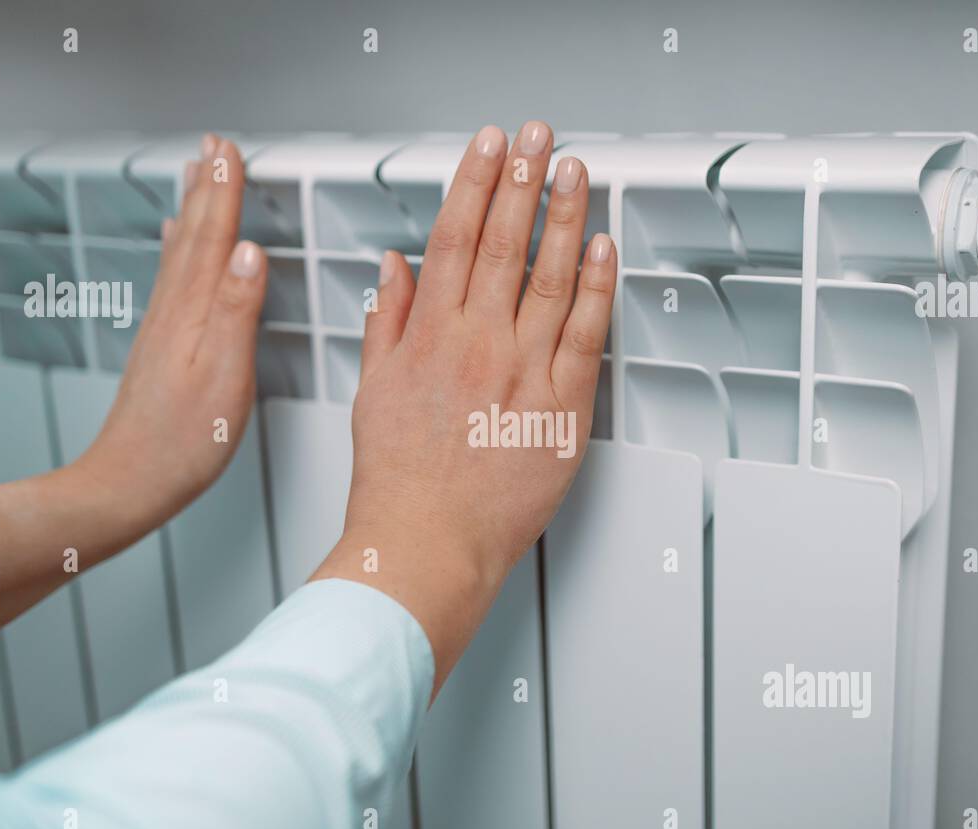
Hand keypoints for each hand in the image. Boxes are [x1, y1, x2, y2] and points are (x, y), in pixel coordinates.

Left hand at [79, 134, 266, 528]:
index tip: (230, 150)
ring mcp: (162, 328)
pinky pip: (172, 280)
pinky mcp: (160, 347)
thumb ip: (238, 312)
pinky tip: (176, 247)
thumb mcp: (226, 377)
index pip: (214, 238)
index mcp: (193, 314)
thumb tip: (251, 253)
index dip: (224, 191)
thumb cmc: (181, 443)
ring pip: (181, 254)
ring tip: (195, 177)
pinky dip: (178, 251)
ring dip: (192, 211)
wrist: (129, 482)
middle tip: (214, 147)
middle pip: (194, 236)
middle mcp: (172, 313)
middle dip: (206, 188)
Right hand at [311, 122, 616, 689]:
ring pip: (550, 276)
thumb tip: (394, 269)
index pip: (453, 236)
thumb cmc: (397, 481)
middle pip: (503, 242)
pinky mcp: (561, 409)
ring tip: (576, 172)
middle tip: (539, 135)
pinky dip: (597, 287)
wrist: (424, 543)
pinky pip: (587, 335)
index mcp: (428, 336)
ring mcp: (521, 373)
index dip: (475, 182)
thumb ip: (387, 322)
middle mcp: (475, 344)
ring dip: (565, 216)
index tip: (490, 145)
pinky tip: (603, 248)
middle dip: (523, 178)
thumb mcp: (373, 390)